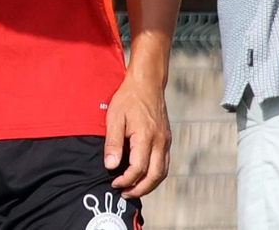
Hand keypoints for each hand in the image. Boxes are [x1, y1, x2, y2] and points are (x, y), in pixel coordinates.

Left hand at [103, 74, 170, 197]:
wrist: (147, 83)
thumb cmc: (128, 99)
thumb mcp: (114, 118)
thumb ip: (113, 143)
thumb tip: (111, 166)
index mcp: (146, 137)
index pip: (138, 168)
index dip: (125, 180)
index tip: (113, 183)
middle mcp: (160, 142)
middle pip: (155, 176)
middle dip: (139, 189)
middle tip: (124, 194)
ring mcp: (166, 141)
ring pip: (163, 172)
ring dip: (149, 185)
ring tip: (132, 189)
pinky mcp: (167, 140)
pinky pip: (165, 164)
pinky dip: (155, 175)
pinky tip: (143, 176)